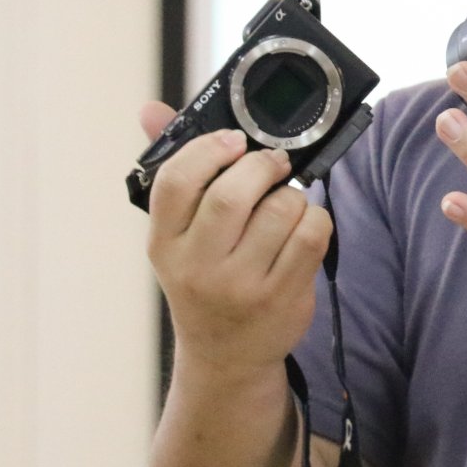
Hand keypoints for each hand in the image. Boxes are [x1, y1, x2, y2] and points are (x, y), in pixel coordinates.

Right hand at [139, 101, 331, 372]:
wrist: (225, 357)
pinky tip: (303, 225)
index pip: (174, 183)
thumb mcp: (178, 236)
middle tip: (273, 162)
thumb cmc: (204, 279)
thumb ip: (175, 170)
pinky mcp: (283, 298)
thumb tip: (150, 109)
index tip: (233, 140)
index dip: (207, 150)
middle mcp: (198, 268)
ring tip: (284, 203)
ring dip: (291, 194)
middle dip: (261, 166)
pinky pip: (312, 235)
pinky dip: (316, 217)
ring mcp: (241, 286)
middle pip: (231, 195)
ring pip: (280, 210)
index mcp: (165, 244)